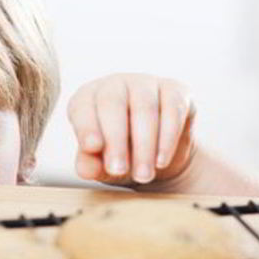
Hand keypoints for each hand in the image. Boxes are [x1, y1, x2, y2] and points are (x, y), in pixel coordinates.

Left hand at [67, 73, 195, 185]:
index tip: (92, 147)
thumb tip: (86, 169)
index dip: (86, 126)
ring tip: (142, 175)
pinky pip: (173, 110)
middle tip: (118, 170)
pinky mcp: (175, 90)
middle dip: (116, 139)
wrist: (159, 156)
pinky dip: (167, 139)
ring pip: (145, 108)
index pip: (82, 107)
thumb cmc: (120, 154)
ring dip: (144, 145)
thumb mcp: (101, 164)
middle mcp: (115, 84)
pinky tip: (161, 161)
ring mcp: (146, 83)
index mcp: (88, 97)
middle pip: (112, 103)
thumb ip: (90, 165)